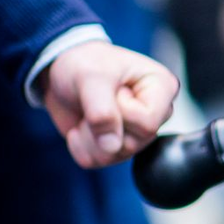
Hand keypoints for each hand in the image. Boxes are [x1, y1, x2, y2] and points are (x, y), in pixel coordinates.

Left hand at [42, 41, 178, 166]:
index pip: (148, 123)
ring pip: (116, 155)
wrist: (62, 71)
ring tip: (87, 111)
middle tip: (94, 100)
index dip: (121, 113)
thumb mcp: (91, 77)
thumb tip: (112, 146)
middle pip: (134, 143)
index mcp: (162, 87)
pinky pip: (100, 162)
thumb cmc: (84, 62)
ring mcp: (137, 132)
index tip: (111, 90)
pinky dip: (82, 146)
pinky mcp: (118, 145)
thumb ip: (102, 111)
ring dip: (90, 137)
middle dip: (102, 126)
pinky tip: (81, 125)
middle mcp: (156, 112)